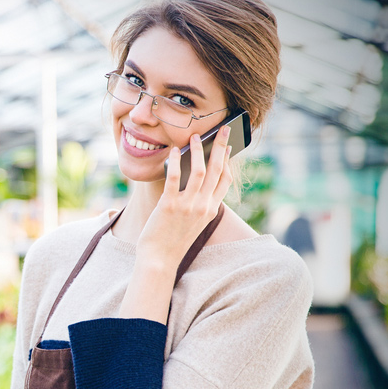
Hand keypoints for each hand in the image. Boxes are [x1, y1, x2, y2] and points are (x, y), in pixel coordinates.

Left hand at [142, 124, 233, 265]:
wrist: (159, 259)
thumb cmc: (172, 240)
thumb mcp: (193, 222)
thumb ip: (198, 203)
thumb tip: (196, 178)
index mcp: (210, 210)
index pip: (224, 181)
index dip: (227, 161)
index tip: (228, 147)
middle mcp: (203, 207)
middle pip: (217, 170)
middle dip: (221, 146)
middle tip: (223, 128)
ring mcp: (187, 206)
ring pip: (199, 171)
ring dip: (199, 151)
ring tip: (195, 137)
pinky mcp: (169, 205)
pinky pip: (175, 178)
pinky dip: (176, 162)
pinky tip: (174, 152)